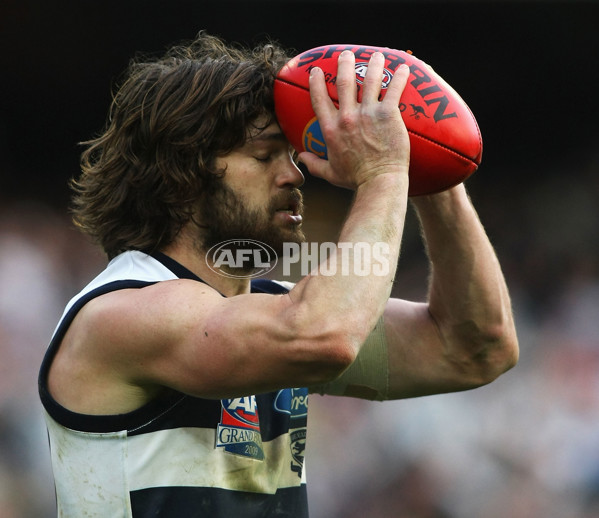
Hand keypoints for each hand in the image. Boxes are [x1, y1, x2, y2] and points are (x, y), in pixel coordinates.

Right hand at [298, 51, 410, 189]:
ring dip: (374, 64)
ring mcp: (368, 113)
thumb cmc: (355, 179)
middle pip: (345, 81)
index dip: (316, 82)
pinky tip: (404, 69)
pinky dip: (400, 77)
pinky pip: (394, 89)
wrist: (379, 181)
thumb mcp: (330, 173)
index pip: (319, 99)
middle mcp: (347, 117)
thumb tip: (302, 157)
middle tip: (347, 55)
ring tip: (377, 56)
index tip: (316, 71)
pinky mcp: (388, 114)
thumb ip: (314, 164)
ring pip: (370, 79)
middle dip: (345, 63)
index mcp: (331, 129)